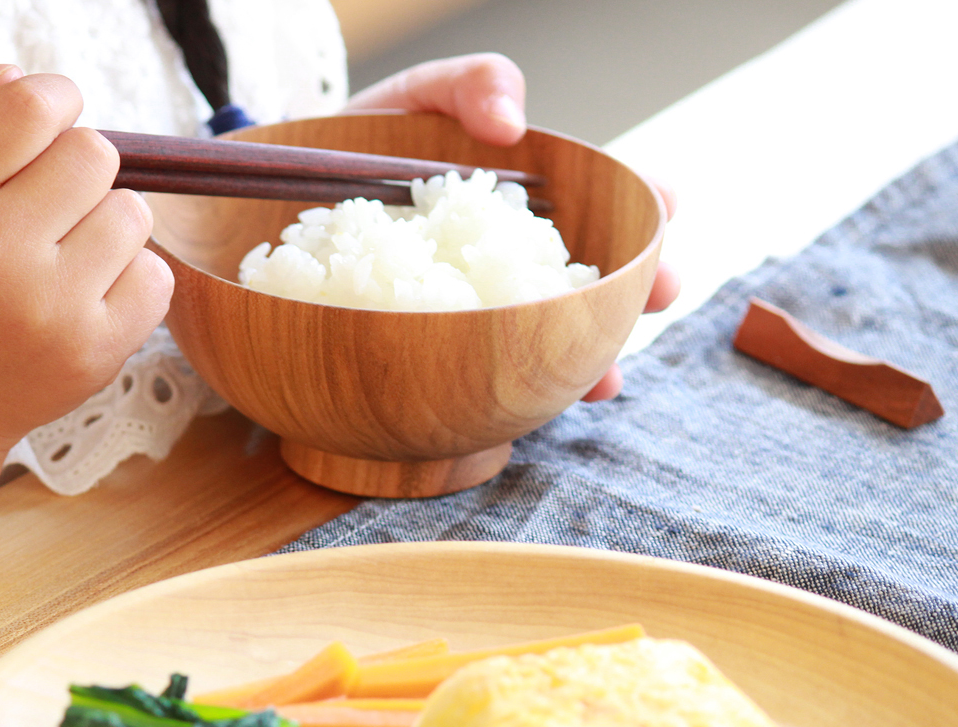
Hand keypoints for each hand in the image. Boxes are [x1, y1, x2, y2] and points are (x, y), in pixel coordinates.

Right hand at [0, 62, 172, 458]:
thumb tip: (19, 76)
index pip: (33, 106)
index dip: (52, 102)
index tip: (43, 127)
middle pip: (96, 154)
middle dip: (77, 167)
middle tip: (46, 203)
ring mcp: (51, 308)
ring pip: (133, 213)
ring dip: (106, 223)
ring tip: (61, 253)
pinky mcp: (96, 350)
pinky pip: (156, 275)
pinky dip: (130, 277)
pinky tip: (84, 293)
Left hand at [347, 53, 680, 400]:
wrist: (289, 195)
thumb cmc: (368, 140)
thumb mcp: (418, 97)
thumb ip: (470, 87)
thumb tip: (512, 121)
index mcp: (524, 197)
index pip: (602, 196)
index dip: (644, 199)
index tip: (669, 202)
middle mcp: (514, 256)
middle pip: (593, 277)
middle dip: (638, 288)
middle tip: (667, 292)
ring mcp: (481, 306)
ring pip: (550, 338)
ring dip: (586, 360)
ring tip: (607, 379)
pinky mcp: (440, 347)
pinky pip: (483, 377)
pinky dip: (512, 397)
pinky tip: (531, 409)